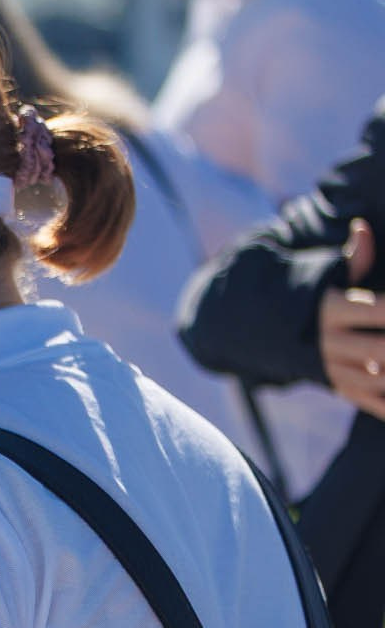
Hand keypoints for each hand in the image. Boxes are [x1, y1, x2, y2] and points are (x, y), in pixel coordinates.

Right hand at [320, 218, 384, 419]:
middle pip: (379, 350)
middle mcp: (327, 342)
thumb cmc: (303, 293)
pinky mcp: (333, 385)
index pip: (377, 309)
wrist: (254, 329)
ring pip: (375, 379)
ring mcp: (329, 368)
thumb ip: (352, 257)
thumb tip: (363, 226)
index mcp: (328, 310)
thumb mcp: (321, 274)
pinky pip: (366, 401)